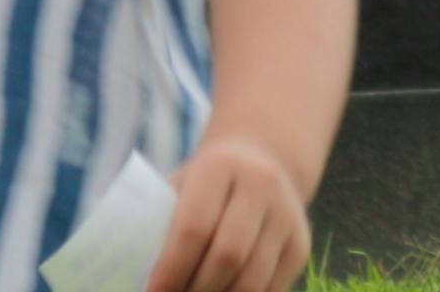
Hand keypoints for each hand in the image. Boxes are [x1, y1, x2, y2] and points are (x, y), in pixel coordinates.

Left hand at [147, 134, 313, 291]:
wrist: (260, 161)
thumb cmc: (202, 186)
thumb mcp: (179, 189)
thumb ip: (160, 226)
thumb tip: (139, 279)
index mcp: (219, 168)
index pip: (194, 228)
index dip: (171, 269)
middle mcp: (261, 185)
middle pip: (228, 256)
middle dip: (195, 291)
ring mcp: (286, 215)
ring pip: (252, 280)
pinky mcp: (301, 243)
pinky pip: (272, 290)